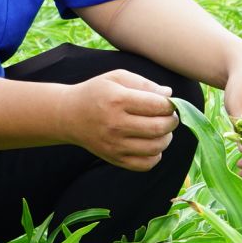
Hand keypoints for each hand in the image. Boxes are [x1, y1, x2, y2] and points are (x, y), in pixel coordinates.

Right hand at [59, 69, 179, 171]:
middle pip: (159, 128)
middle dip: (172, 121)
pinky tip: (151, 144)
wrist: (69, 115)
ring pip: (156, 147)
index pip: (158, 106)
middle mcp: (115, 124)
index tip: (168, 103)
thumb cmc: (97, 93)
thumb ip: (145, 84)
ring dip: (166, 138)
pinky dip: (155, 155)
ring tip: (161, 130)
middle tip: (170, 117)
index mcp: (118, 100)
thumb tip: (169, 94)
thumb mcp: (117, 78)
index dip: (170, 104)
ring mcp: (114, 144)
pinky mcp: (114, 158)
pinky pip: (145, 164)